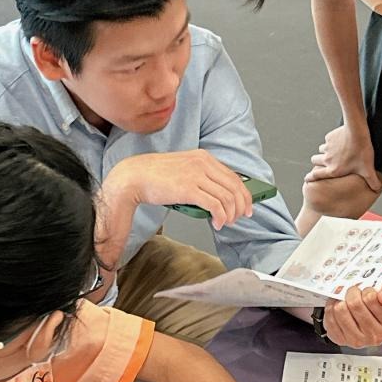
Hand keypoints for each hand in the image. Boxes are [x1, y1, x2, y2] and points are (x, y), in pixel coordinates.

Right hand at [106, 151, 253, 229]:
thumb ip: (202, 177)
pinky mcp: (189, 189)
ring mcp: (196, 175)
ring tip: (225, 223)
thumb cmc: (156, 176)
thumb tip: (219, 196)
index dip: (244, 194)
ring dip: (230, 214)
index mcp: (204, 157)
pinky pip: (215, 205)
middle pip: (235, 187)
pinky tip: (217, 223)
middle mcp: (203, 163)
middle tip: (239, 218)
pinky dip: (220, 217)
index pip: (234, 176)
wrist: (134, 176)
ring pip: (227, 198)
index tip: (247, 206)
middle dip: (241, 206)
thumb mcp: (185, 169)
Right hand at [305, 124, 381, 191]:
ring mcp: (327, 147)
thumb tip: (376, 188)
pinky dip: (332, 141)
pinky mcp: (329, 137)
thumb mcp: (367, 169)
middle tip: (324, 163)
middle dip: (317, 162)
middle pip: (314, 161)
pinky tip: (341, 140)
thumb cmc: (361, 151)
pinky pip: (328, 140)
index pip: (316, 175)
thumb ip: (372, 181)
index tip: (307, 178)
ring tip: (335, 151)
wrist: (357, 132)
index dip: (310, 178)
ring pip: (321, 150)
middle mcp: (327, 159)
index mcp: (333, 169)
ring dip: (325, 151)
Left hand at [323, 281, 381, 347]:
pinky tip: (339, 309)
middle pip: (354, 303)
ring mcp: (358, 340)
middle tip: (355, 293)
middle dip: (352, 293)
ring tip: (347, 301)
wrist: (367, 314)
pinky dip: (331, 308)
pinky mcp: (342, 340)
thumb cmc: (381, 303)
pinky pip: (330, 318)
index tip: (369, 293)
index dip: (367, 290)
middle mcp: (376, 336)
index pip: (371, 298)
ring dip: (341, 300)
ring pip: (340, 310)